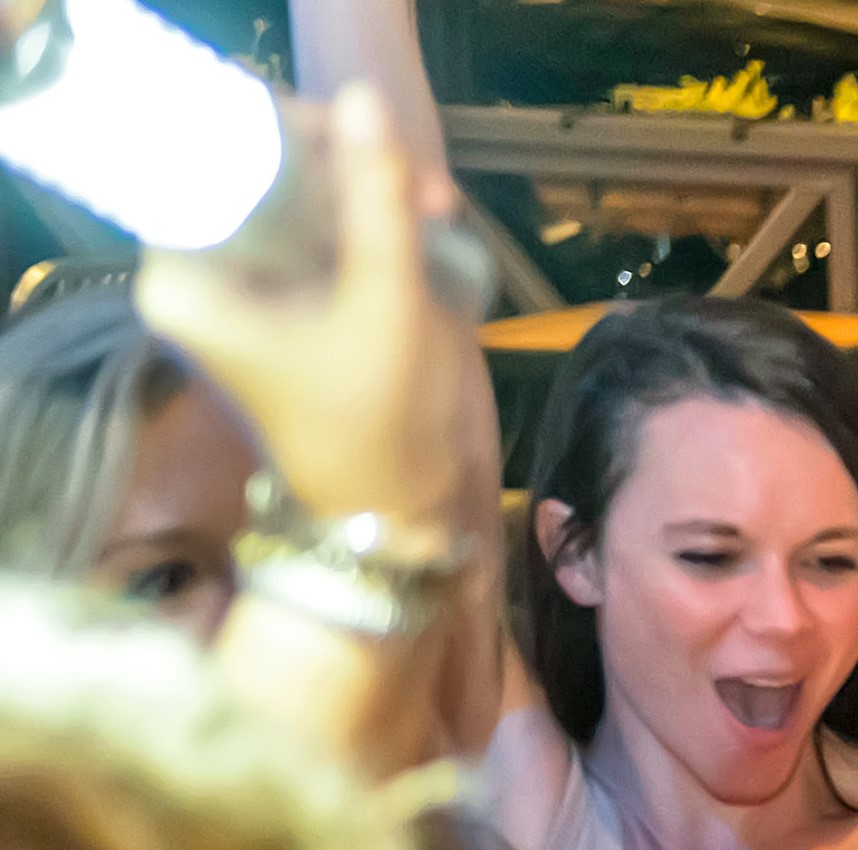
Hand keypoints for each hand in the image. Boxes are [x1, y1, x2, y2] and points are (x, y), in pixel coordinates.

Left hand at [135, 87, 485, 531]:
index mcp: (186, 278)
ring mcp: (235, 286)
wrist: (392, 509)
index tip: (371, 149)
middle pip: (256, 170)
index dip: (295, 135)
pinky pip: (309, 228)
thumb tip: (369, 98)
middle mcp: (195, 273)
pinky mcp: (274, 299)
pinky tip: (416, 228)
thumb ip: (377, 199)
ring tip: (435, 208)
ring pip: (292, 194)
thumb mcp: (386, 302)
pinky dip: (362, 219)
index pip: (217, 156)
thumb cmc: (379, 420)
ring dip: (365, 190)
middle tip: (425, 190)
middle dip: (344, 164)